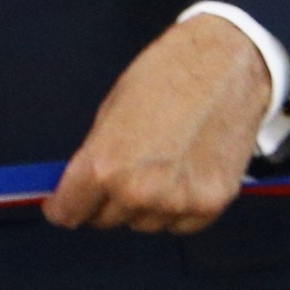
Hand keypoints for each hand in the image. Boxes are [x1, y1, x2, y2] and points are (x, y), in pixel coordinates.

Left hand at [46, 19, 276, 233]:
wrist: (225, 64)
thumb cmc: (167, 75)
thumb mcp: (110, 112)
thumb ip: (94, 159)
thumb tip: (79, 187)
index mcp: (106, 165)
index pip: (69, 211)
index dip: (64, 207)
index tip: (64, 206)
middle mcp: (139, 191)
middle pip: (106, 220)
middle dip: (106, 201)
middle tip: (124, 171)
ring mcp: (177, 202)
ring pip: (143, 223)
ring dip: (144, 205)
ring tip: (161, 164)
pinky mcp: (210, 205)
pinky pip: (179, 225)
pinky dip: (177, 208)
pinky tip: (184, 174)